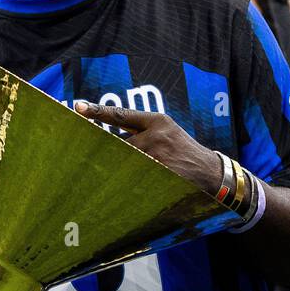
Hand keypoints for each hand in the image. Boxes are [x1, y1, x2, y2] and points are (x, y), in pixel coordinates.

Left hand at [74, 102, 221, 196]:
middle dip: (106, 149)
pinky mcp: (159, 173)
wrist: (211, 173)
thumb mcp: (168, 132)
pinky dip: (127, 179)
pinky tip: (125, 183)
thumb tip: (110, 136)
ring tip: (119, 172)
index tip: (78, 107)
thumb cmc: (184, 152)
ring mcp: (157, 154)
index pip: (121, 115)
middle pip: (118, 141)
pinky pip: (133, 175)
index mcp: (158, 121)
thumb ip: (142, 131)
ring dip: (117, 167)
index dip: (98, 111)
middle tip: (86, 151)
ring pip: (124, 159)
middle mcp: (156, 134)